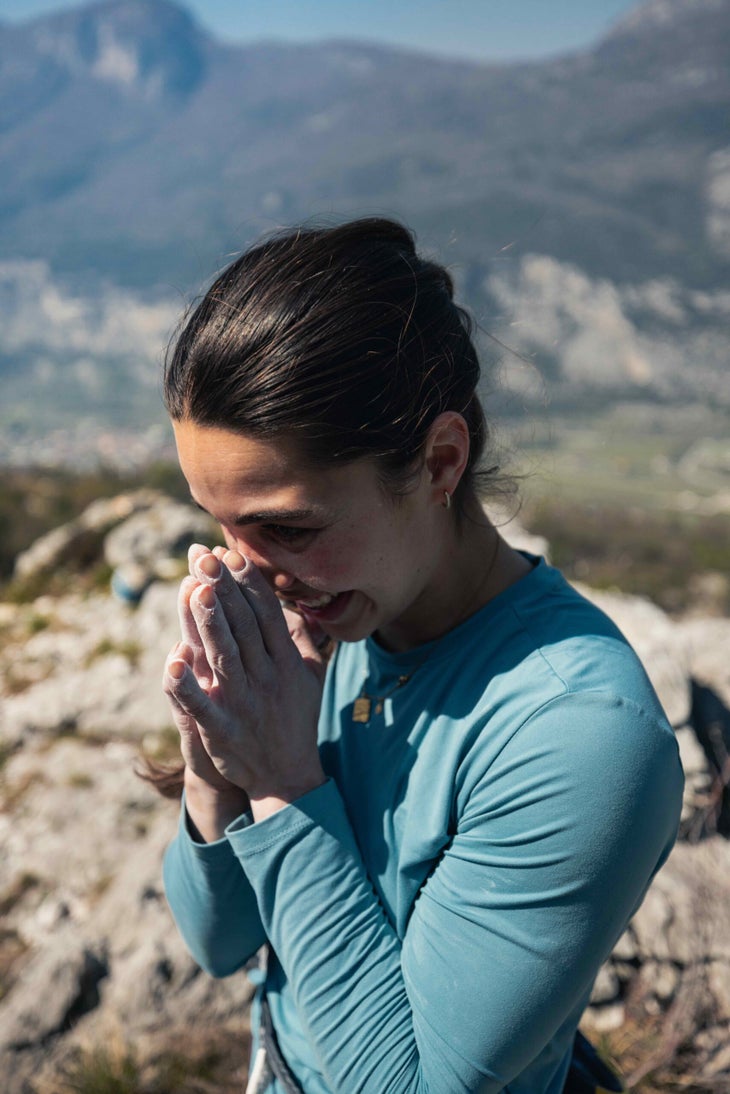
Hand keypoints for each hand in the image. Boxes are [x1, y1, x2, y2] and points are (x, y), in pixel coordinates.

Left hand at [164, 548, 326, 818]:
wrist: (288, 777)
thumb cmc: (296, 719)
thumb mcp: (311, 677)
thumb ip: (302, 640)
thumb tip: (294, 603)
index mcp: (287, 662)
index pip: (266, 614)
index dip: (248, 583)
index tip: (230, 553)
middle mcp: (267, 678)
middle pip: (244, 626)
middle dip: (224, 589)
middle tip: (204, 556)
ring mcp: (244, 703)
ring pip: (225, 656)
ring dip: (209, 621)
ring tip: (195, 586)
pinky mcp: (222, 730)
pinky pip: (201, 706)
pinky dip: (185, 685)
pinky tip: (171, 661)